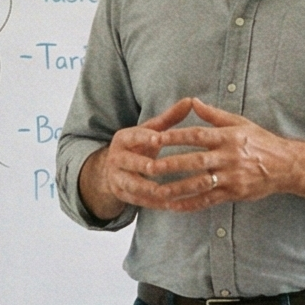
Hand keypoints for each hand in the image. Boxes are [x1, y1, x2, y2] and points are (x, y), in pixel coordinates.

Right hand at [82, 99, 216, 214]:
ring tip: (177, 191)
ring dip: (156, 189)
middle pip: (132, 164)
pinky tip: (176, 204)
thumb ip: (169, 118)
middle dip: (150, 166)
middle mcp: (116, 159)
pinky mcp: (123, 196)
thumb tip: (191, 100)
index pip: (133, 137)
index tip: (158, 138)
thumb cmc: (139, 146)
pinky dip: (158, 204)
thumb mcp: (149, 131)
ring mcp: (118, 179)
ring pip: (136, 186)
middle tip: (168, 167)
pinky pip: (141, 202)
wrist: (113, 170)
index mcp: (123, 139)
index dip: (145, 138)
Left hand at [128, 98, 304, 210]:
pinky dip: (190, 204)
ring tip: (156, 191)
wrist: (286, 165)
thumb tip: (192, 101)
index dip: (174, 137)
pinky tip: (174, 206)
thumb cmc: (261, 142)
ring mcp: (231, 177)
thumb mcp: (240, 122)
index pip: (196, 135)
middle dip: (170, 165)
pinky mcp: (234, 193)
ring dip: (176, 188)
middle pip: (194, 161)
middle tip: (148, 168)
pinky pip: (208, 200)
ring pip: (199, 184)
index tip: (154, 138)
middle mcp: (229, 156)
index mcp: (228, 137)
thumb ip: (214, 115)